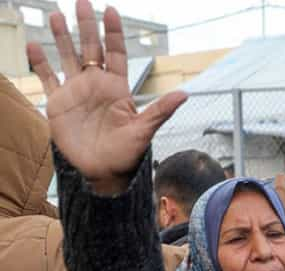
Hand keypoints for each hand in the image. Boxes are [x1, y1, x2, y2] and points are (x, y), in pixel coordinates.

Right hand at [26, 1, 186, 194]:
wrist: (102, 174)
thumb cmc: (126, 155)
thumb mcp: (144, 131)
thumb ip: (160, 111)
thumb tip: (184, 94)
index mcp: (117, 88)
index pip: (115, 53)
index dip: (113, 33)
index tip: (110, 11)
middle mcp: (96, 85)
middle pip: (90, 49)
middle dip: (86, 26)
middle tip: (81, 2)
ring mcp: (76, 93)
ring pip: (67, 58)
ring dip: (62, 37)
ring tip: (55, 15)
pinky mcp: (58, 105)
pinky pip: (48, 79)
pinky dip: (40, 63)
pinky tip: (33, 44)